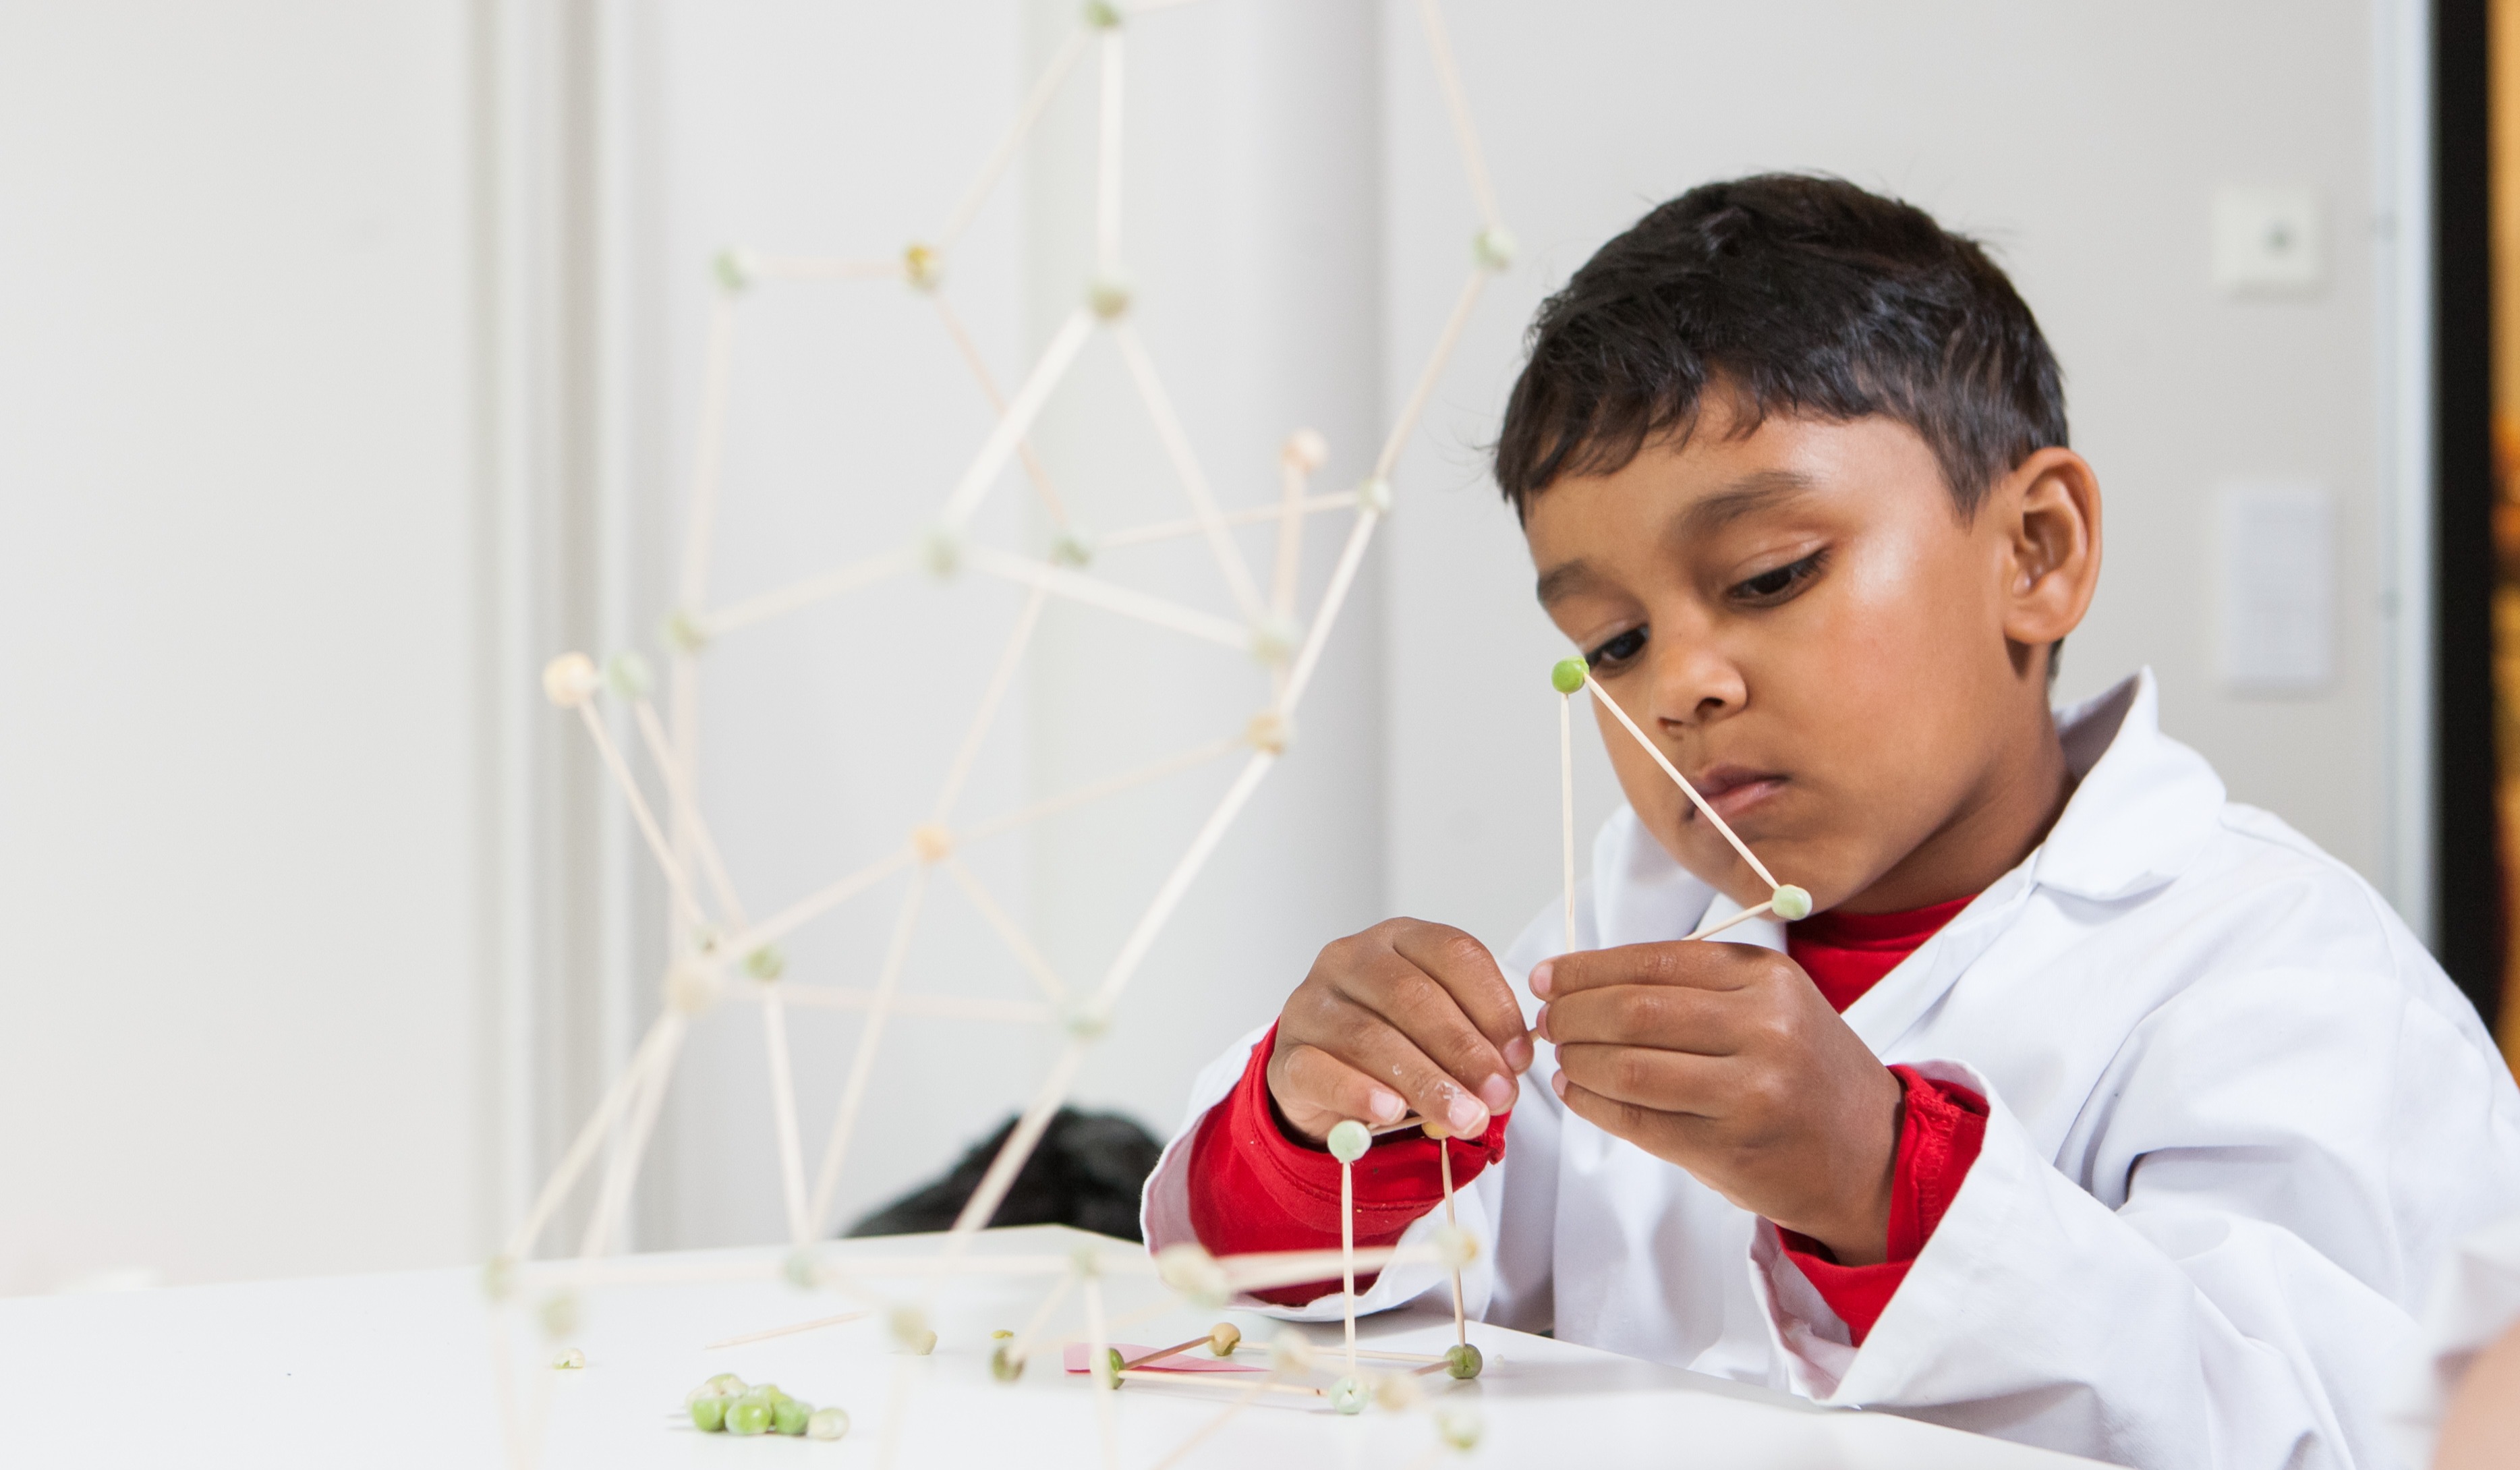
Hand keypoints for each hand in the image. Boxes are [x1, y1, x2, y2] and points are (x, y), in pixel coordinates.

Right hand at [1268, 919, 1535, 1148]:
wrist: (1321, 1077)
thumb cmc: (1396, 1044)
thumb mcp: (1440, 1032)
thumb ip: (1475, 1044)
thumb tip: (1508, 1074)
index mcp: (1400, 938)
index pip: (1454, 953)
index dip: (1494, 1006)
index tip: (1521, 1058)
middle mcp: (1351, 959)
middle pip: (1413, 996)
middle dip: (1464, 1050)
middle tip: (1500, 1097)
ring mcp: (1312, 1003)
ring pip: (1370, 1036)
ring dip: (1426, 1082)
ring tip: (1465, 1118)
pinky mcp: (1286, 1054)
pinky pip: (1320, 1070)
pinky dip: (1359, 1092)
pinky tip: (1391, 1111)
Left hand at [1532, 941, 1901, 1263]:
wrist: (1873, 1151)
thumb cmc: (1806, 1070)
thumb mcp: (1771, 1003)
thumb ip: (1693, 986)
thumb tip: (1583, 979)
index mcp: (1768, 979)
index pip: (1653, 961)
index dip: (1587, 969)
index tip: (1549, 977)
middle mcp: (1765, 1029)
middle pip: (1633, 1011)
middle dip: (1573, 1014)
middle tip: (1547, 1021)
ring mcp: (1751, 1092)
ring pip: (1629, 1066)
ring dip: (1578, 1061)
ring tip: (1561, 1058)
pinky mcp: (1732, 1149)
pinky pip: (1639, 1121)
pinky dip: (1594, 1104)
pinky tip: (1579, 1093)